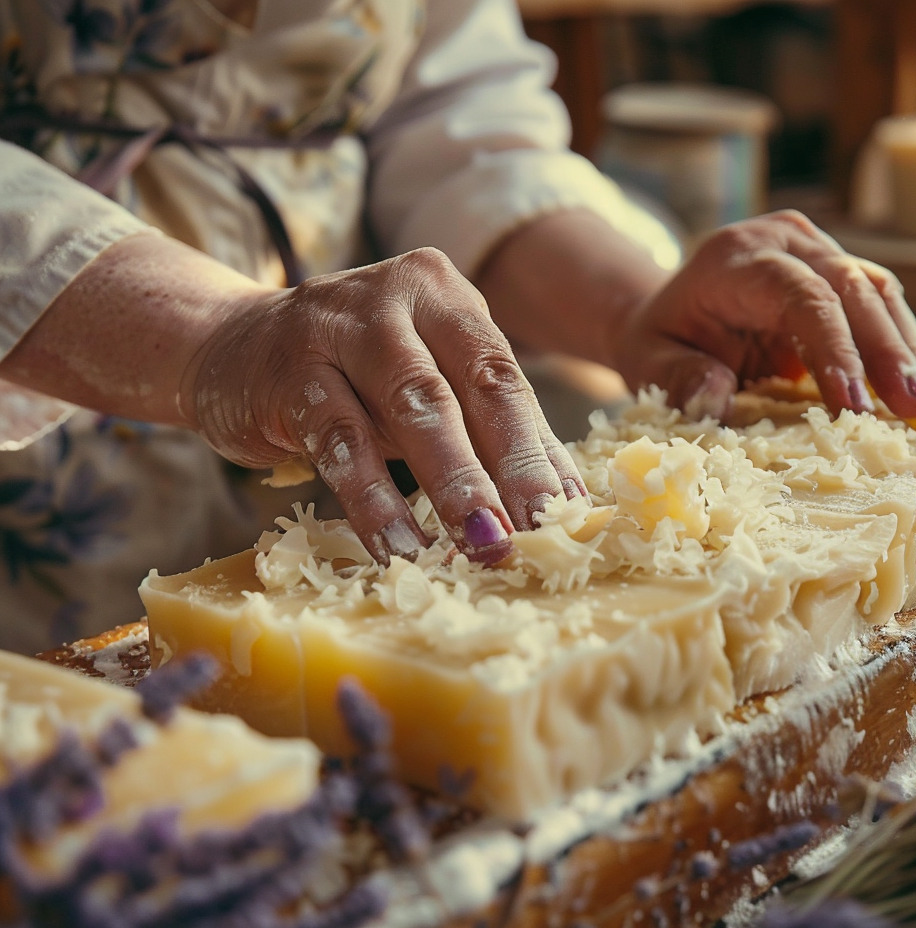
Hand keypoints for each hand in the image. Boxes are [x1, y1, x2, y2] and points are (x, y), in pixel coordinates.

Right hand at [186, 247, 583, 564]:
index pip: (503, 376)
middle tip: (533, 534)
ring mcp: (335, 327)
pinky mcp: (286, 371)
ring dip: (450, 486)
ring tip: (480, 546)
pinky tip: (400, 545)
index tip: (565, 517)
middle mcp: (396, 298)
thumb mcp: (425, 384)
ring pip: (408, 410)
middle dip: (504, 469)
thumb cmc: (353, 376)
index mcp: (446, 296)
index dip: (537, 450)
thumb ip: (486, 430)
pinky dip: (375, 500)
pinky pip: (340, 441)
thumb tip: (563, 505)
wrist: (228, 346)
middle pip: (464, 388)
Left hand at [610, 210, 915, 420]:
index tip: (853, 405)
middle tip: (913, 408)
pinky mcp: (838, 270)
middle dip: (886, 351)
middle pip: (851, 287)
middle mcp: (783, 240)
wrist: (669, 311)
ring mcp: (816, 250)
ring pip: (877, 290)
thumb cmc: (660, 340)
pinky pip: (879, 304)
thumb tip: (714, 399)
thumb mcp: (646, 363)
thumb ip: (676, 378)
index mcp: (736, 258)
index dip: (833, 347)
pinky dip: (901, 346)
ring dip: (906, 349)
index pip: (800, 294)